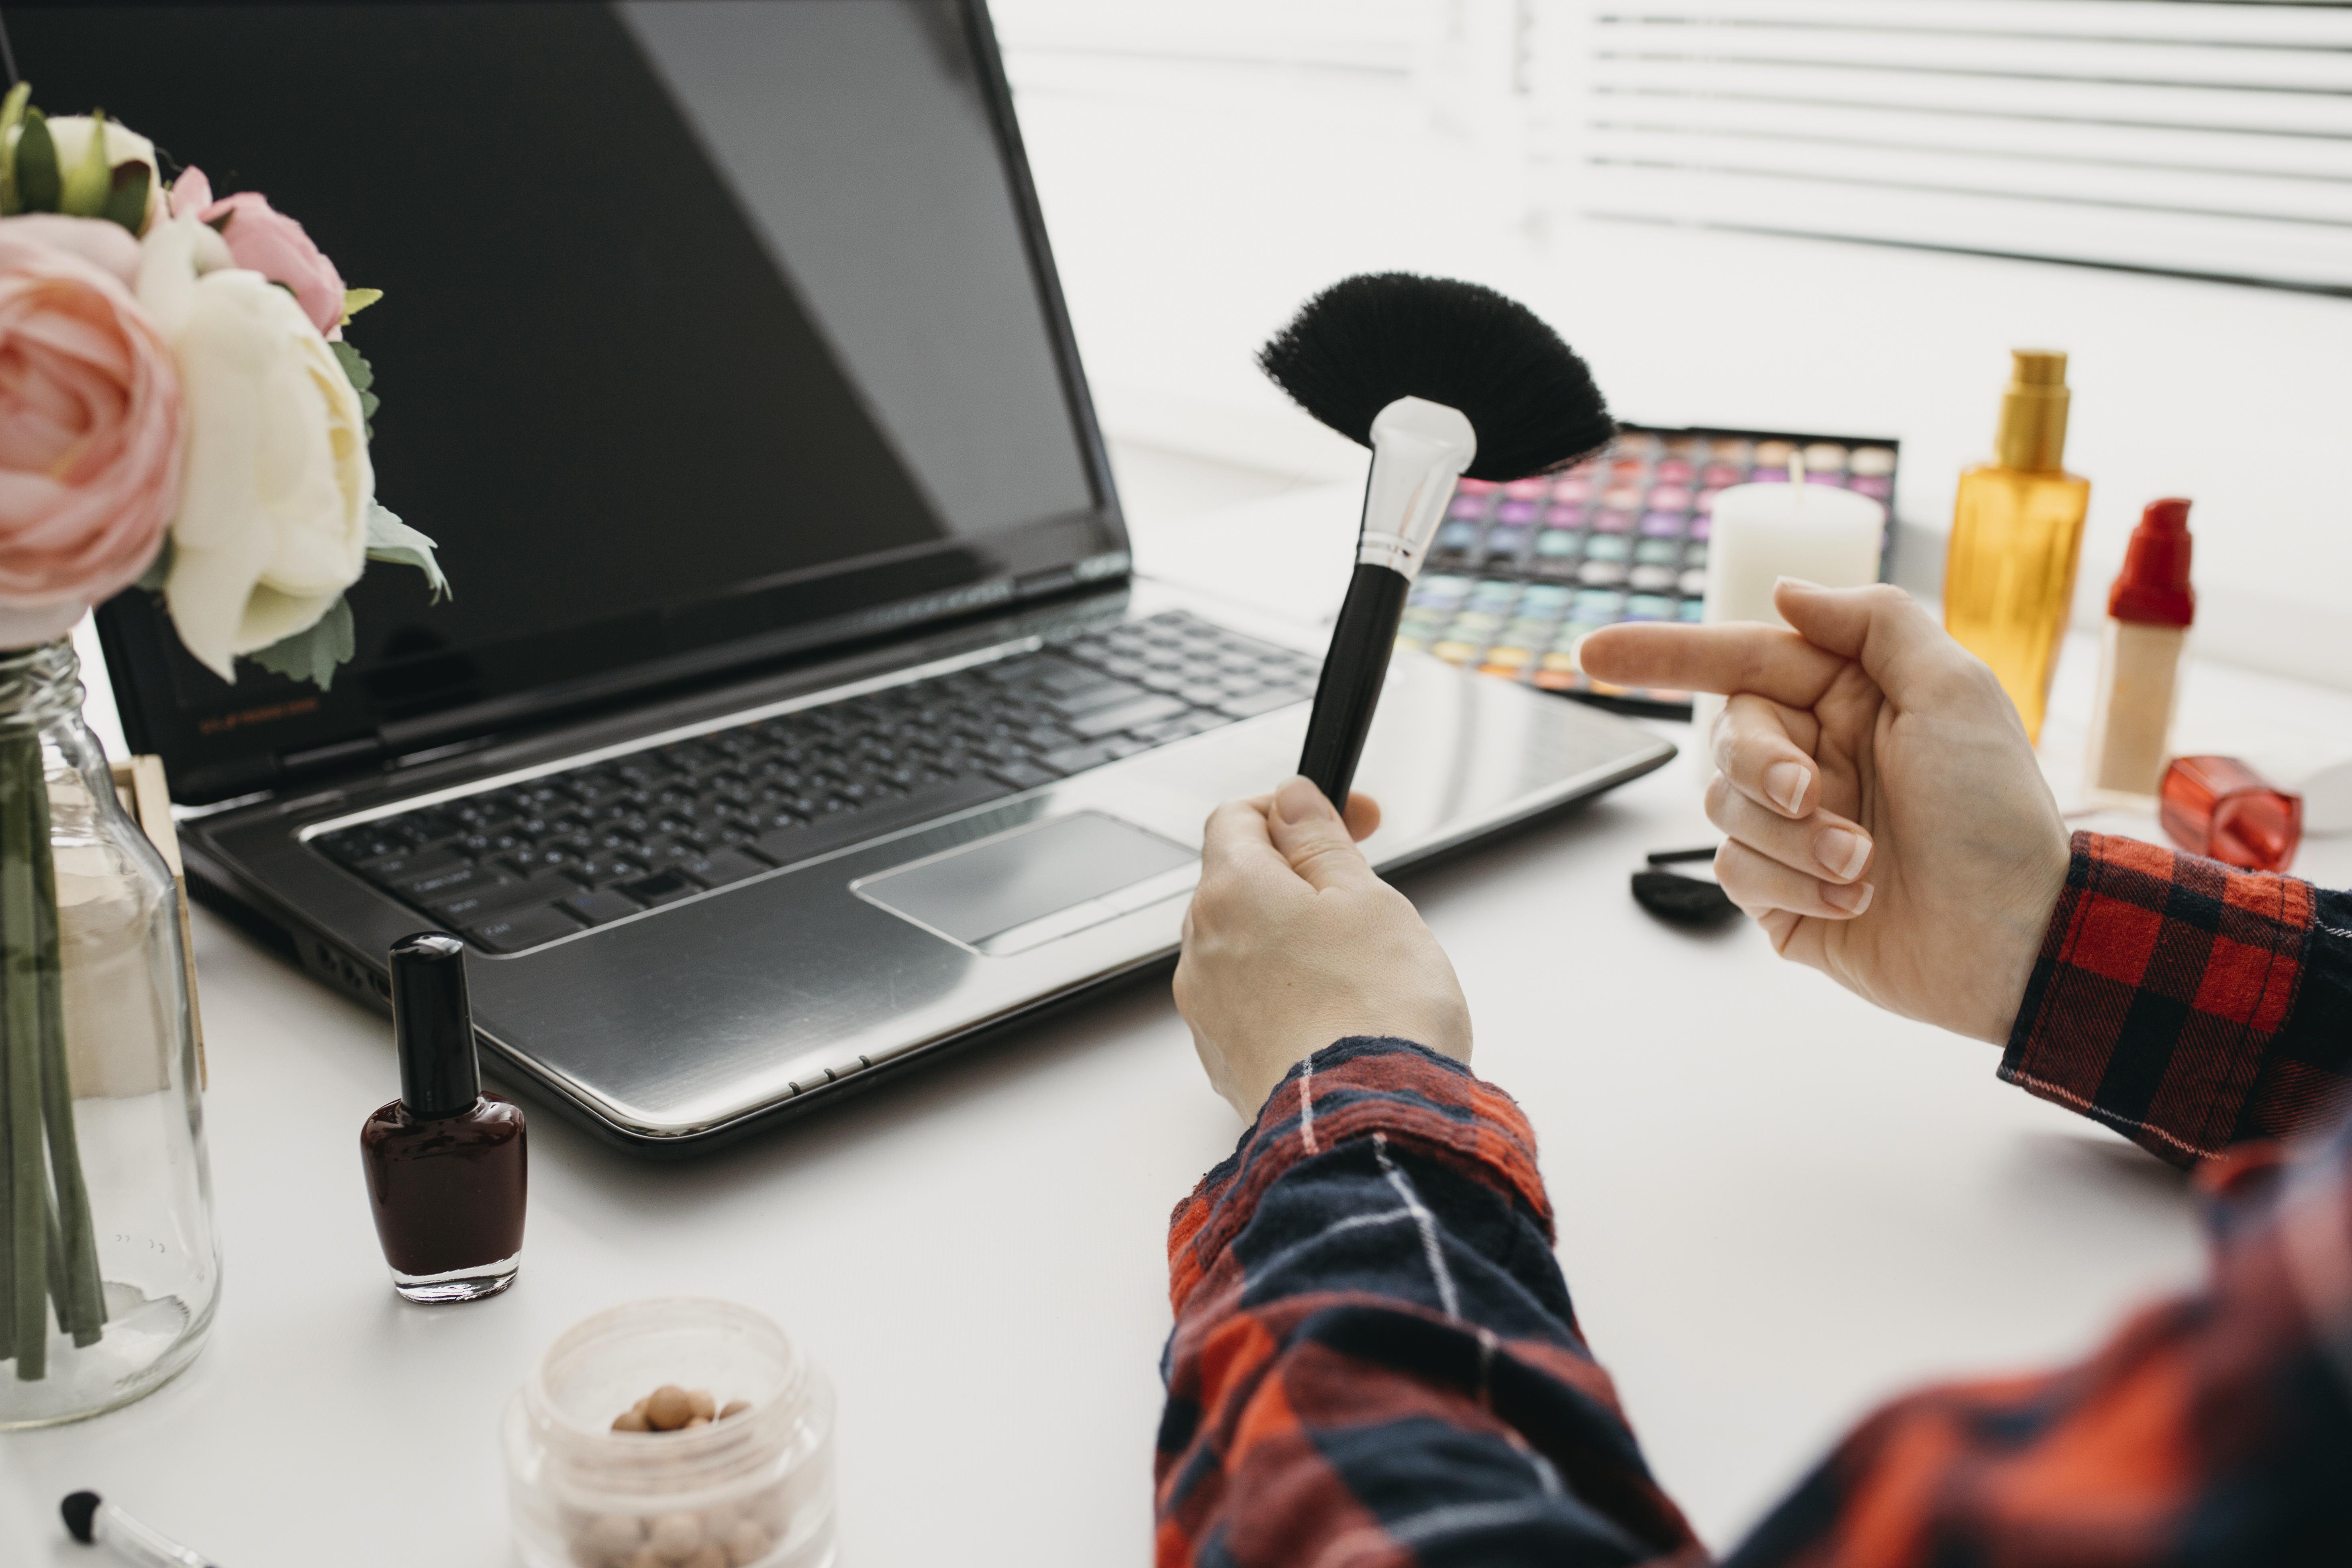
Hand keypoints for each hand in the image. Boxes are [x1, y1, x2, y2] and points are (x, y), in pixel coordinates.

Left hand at [1175, 777, 1471, 1117]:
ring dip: (1294, 940)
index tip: (1354, 821)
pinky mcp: (1225, 1061)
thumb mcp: (1366, 898)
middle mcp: (1202, 950)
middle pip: (1239, 884)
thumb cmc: (1377, 1011)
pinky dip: (1289, 995)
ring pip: (1245, 948)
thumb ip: (1321, 842)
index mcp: (1230, 894)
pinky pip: (1250, 1004)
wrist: (1368, 1127)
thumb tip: (1293, 800)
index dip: (1296, 808)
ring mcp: (1208, 1011)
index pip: (1237, 818)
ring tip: (1362, 969)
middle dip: (1299, 879)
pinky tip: (1340, 1015)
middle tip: (1366, 898)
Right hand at [1580, 581, 2068, 1042]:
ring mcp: (1795, 830)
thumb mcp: (1958, 692)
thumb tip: (1785, 590)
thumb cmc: (1998, 817)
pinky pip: (1735, 873)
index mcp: (1849, 699)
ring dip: (1793, 840)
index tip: (1592, 652)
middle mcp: (1815, 757)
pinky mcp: (1782, 895)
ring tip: (1863, 865)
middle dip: (1762, 766)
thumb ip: (1874, 623)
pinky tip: (1855, 901)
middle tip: (1814, 795)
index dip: (1663, 654)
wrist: (2017, 940)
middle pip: (1725, 737)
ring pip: (1723, 810)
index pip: (1739, 659)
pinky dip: (1794, 886)